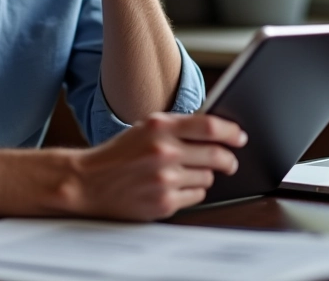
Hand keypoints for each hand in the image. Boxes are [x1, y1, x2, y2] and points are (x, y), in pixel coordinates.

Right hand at [64, 112, 246, 221]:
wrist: (88, 181)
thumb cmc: (119, 153)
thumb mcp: (145, 128)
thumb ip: (177, 126)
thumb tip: (215, 130)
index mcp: (159, 126)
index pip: (209, 126)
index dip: (231, 131)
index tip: (240, 136)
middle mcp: (163, 151)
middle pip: (216, 155)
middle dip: (228, 159)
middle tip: (230, 161)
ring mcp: (165, 179)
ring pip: (208, 177)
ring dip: (204, 175)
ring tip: (184, 172)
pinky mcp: (164, 202)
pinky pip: (197, 196)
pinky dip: (192, 191)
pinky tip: (174, 186)